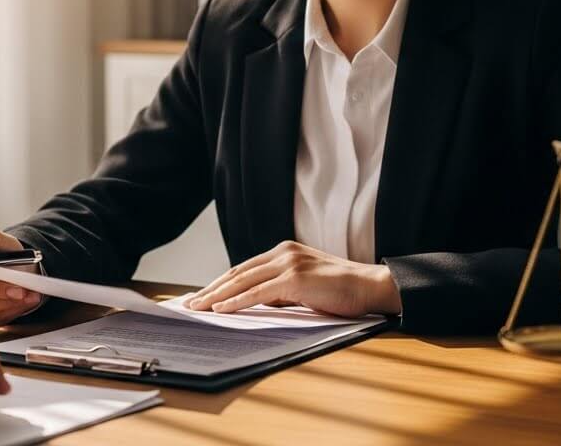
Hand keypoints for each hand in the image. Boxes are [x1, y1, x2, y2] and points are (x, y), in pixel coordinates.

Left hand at [184, 240, 402, 317]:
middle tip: (189, 303)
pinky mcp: (295, 278)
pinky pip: (258, 292)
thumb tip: (257, 302)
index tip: (202, 295)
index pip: (243, 268)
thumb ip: (281, 289)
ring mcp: (288, 263)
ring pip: (242, 281)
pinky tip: (221, 309)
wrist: (371, 286)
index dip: (220, 283)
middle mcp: (282, 252)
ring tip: (197, 308)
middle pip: (237, 272)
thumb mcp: (305, 286)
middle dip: (210, 289)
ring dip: (216, 296)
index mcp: (284, 252)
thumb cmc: (341, 290)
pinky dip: (236, 301)